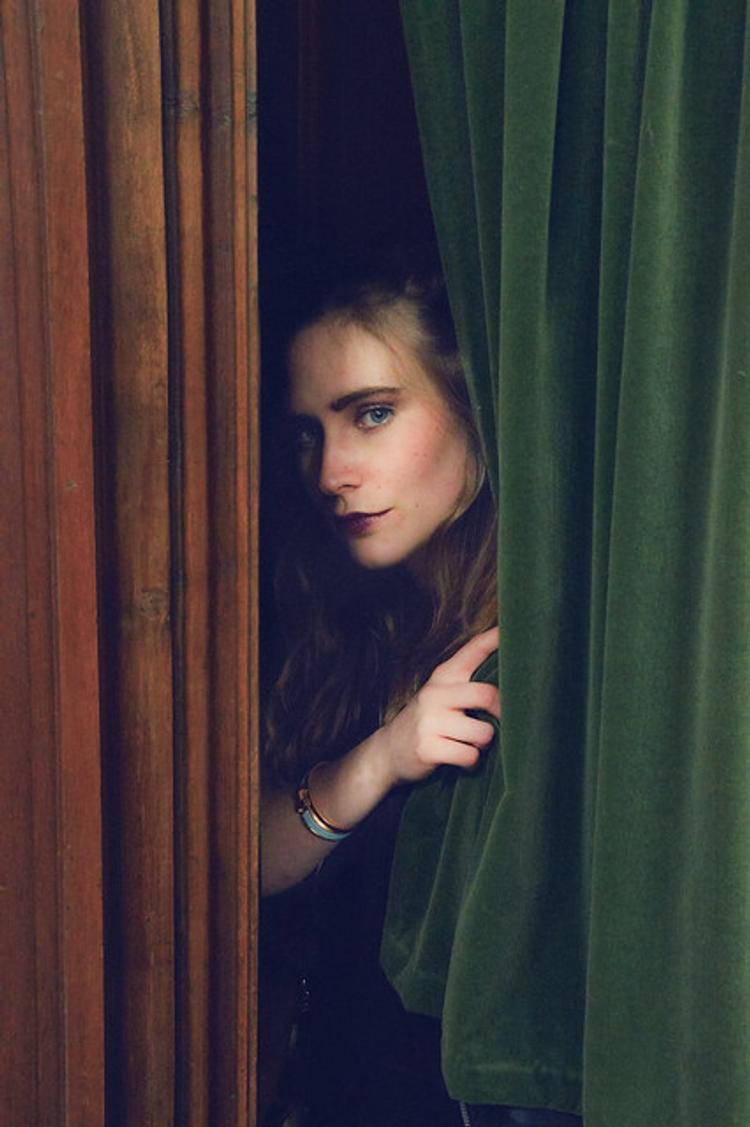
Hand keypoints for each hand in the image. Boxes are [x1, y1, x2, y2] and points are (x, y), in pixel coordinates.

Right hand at [376, 626, 499, 786]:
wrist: (388, 751)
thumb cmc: (428, 720)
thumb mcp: (441, 693)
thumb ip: (468, 683)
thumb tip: (513, 683)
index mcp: (443, 676)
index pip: (473, 650)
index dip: (494, 638)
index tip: (510, 628)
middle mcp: (435, 694)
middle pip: (486, 695)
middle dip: (501, 712)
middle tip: (500, 721)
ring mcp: (430, 721)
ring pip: (483, 732)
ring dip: (483, 743)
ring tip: (471, 743)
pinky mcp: (428, 748)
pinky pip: (469, 755)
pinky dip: (471, 761)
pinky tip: (460, 757)